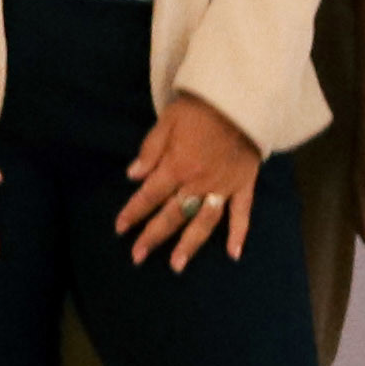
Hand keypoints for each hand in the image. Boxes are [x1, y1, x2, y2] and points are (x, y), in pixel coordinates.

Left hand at [118, 94, 262, 266]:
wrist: (241, 100)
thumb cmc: (200, 108)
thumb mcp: (166, 122)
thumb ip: (150, 151)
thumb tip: (133, 176)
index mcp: (177, 167)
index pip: (149, 196)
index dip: (133, 212)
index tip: (119, 229)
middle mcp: (199, 183)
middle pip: (173, 215)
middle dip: (153, 236)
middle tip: (137, 256)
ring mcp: (224, 187)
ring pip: (204, 222)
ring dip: (190, 245)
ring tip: (177, 265)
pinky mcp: (245, 185)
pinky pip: (242, 214)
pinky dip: (239, 234)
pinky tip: (233, 254)